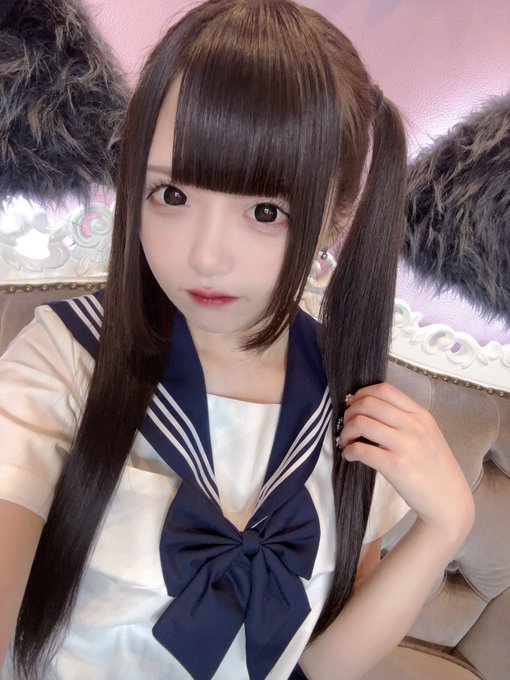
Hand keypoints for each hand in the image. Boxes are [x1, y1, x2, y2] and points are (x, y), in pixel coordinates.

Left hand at [339, 383, 473, 542]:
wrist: (449, 500)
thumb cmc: (434, 467)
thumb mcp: (427, 434)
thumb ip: (404, 419)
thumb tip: (369, 409)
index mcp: (421, 415)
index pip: (385, 389)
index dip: (362, 393)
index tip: (354, 404)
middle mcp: (414, 426)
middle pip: (369, 403)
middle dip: (350, 411)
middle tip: (347, 424)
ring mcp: (406, 445)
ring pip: (362, 422)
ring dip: (346, 430)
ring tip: (346, 440)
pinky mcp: (396, 467)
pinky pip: (362, 450)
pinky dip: (349, 451)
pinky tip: (351, 456)